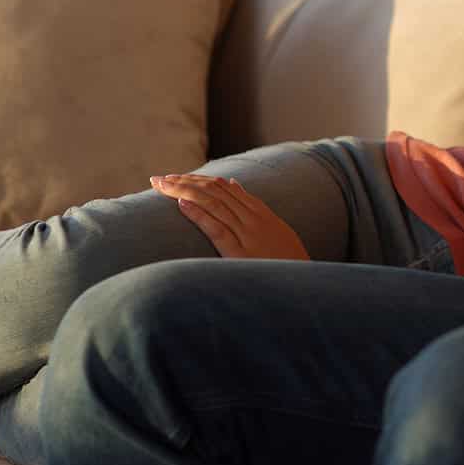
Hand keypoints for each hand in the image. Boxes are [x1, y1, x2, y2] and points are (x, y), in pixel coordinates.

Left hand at [152, 174, 309, 260]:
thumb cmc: (288, 262)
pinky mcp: (241, 253)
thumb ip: (254, 208)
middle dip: (183, 182)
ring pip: (212, 204)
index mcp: (261, 213)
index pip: (223, 188)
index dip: (197, 180)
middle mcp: (253, 219)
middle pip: (214, 191)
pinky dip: (198, 214)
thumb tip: (234, 184)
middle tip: (158, 179)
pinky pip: (217, 229)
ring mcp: (248, 235)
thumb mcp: (275, 229)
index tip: (175, 178)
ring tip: (162, 186)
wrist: (305, 286)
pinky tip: (181, 204)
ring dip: (184, 191)